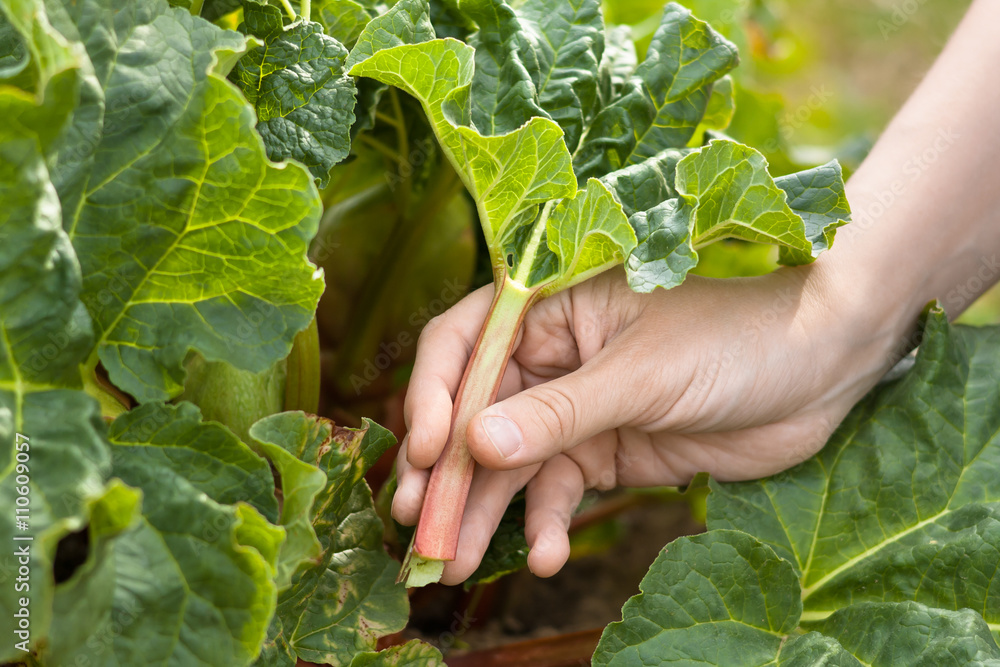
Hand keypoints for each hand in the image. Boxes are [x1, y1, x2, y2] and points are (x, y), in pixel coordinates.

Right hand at [391, 262, 903, 584]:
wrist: (821, 370)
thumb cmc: (733, 338)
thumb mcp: (642, 373)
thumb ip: (559, 413)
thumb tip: (476, 447)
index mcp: (551, 308)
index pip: (465, 345)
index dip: (435, 397)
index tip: (426, 453)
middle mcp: (552, 357)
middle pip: (476, 415)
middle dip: (446, 473)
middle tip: (417, 528)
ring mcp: (576, 409)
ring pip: (509, 465)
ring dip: (483, 513)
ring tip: (455, 564)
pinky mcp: (604, 453)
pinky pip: (556, 492)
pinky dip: (545, 525)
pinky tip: (545, 556)